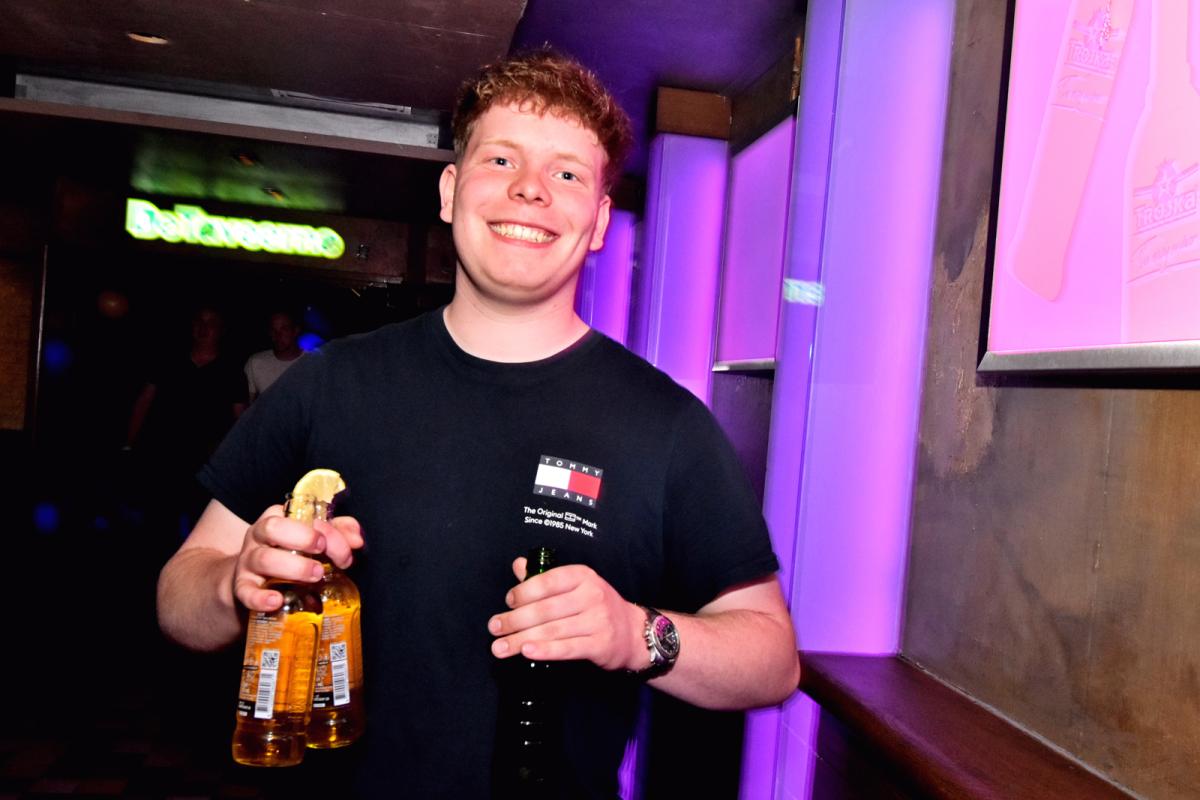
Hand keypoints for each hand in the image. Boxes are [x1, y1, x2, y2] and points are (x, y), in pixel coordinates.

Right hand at [231, 505, 362, 613]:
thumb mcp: (311, 541)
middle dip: (303, 538)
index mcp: (277, 519)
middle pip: (273, 528)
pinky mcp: (241, 588)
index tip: (347, 546)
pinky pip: (245, 591)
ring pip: (264, 559)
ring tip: (316, 575)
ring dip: (293, 567)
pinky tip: (277, 601)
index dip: (326, 529)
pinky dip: (260, 598)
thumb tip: (358, 539)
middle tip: (324, 552)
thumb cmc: (288, 556)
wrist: (251, 584)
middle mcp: (259, 537)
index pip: (300, 515)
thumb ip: (336, 533)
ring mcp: (248, 562)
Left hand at [487, 557, 644, 671]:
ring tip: (500, 647)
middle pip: (545, 609)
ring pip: (552, 630)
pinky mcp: (600, 644)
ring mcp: (598, 620)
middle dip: (515, 620)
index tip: (508, 602)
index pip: (548, 581)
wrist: (633, 632)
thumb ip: (545, 577)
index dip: (524, 592)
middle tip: (495, 628)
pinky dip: (545, 650)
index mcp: (583, 576)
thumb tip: (518, 565)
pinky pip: (567, 648)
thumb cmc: (597, 607)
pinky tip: (526, 651)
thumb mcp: (576, 585)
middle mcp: (592, 595)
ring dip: (521, 639)